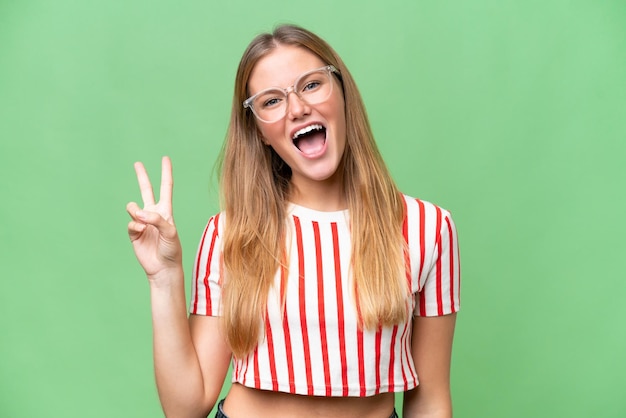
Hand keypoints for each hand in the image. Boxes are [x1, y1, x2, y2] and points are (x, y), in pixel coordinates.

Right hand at [126, 156, 182, 279]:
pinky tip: (140, 231)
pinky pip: (130, 223)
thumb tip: (139, 212)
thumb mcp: (170, 232)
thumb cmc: (172, 249)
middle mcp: (153, 214)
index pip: (166, 188)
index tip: (165, 159)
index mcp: (166, 211)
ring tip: (142, 221)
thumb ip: (156, 219)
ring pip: (133, 207)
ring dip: (136, 211)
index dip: (166, 173)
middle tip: (137, 163)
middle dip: (142, 177)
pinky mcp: (134, 233)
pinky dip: (134, 226)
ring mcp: (142, 223)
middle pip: (146, 190)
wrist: (163, 267)